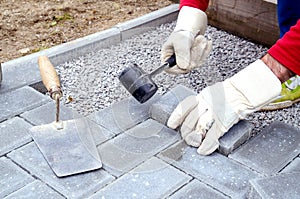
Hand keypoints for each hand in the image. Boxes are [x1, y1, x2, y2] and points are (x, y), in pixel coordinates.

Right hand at [161, 6, 211, 73]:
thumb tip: (184, 67)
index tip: (188, 61)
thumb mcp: (180, 41)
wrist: (191, 28)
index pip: (170, 69)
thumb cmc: (182, 33)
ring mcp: (185, 64)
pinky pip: (202, 61)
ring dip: (200, 50)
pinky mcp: (193, 63)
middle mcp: (175, 63)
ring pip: (195, 64)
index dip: (180, 67)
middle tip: (196, 41)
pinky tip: (206, 43)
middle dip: (194, 54)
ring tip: (200, 39)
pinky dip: (205, 51)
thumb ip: (181, 54)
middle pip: (185, 67)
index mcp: (166, 57)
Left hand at [167, 60, 281, 154]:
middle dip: (185, 131)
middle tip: (185, 137)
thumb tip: (193, 112)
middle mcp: (207, 104)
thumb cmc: (230, 93)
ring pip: (199, 128)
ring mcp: (215, 113)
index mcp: (203, 96)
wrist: (245, 91)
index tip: (171, 124)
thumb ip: (202, 103)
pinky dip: (206, 145)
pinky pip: (212, 136)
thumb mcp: (212, 93)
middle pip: (190, 120)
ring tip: (193, 143)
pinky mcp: (224, 122)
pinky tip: (202, 150)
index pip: (184, 106)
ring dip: (194, 138)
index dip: (176, 117)